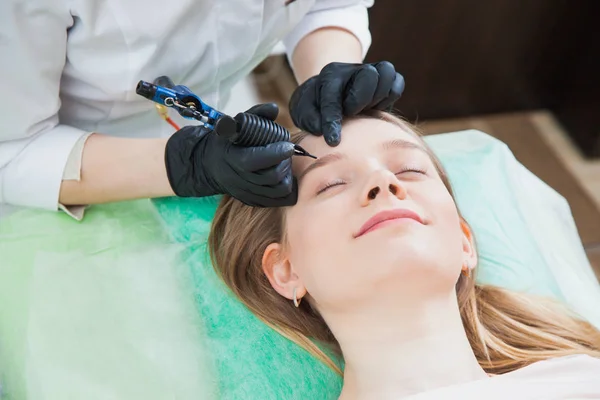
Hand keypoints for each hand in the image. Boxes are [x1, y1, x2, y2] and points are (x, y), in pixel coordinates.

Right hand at [164, 103, 297, 206]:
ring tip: (284, 165)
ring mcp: (246, 193)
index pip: (258, 159)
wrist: (207, 165)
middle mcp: (239, 179)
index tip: (288, 145)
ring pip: (278, 191)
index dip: (277, 153)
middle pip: (272, 177)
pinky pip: (276, 202)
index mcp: (234, 159)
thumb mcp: (234, 124)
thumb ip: (255, 114)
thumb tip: (274, 108)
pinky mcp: (251, 201)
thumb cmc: (225, 142)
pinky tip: (284, 178)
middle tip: (286, 153)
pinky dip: (286, 191)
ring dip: (287, 177)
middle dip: (285, 163)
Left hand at [289, 61, 404, 145]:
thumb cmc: (315, 105)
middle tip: (351, 113)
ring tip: (365, 110)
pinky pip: (397, 83)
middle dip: (360, 99)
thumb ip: (309, 119)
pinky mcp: (385, 80)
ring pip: (386, 74)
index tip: (333, 141)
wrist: (329, 91)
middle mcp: (352, 70)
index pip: (332, 97)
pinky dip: (390, 97)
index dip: (332, 121)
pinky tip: (376, 107)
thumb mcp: (303, 111)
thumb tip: (322, 128)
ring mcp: (371, 72)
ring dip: (378, 97)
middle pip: (369, 75)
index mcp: (329, 76)